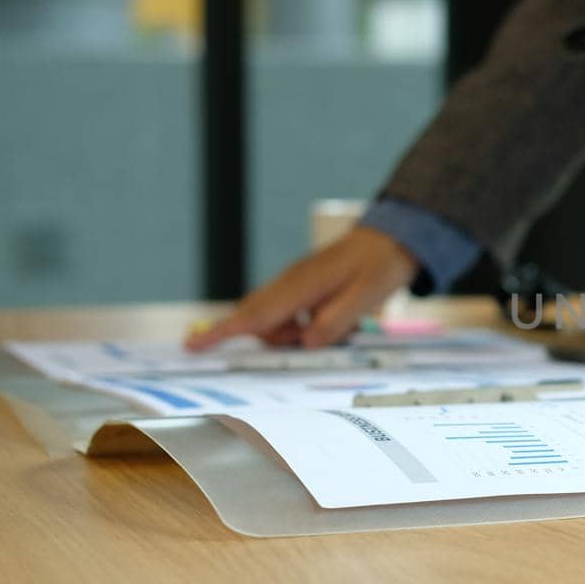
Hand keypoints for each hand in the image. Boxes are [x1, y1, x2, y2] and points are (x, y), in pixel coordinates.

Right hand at [185, 226, 418, 350]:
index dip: (222, 331)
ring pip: (276, 322)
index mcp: (301, 284)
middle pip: (261, 322)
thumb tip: (307, 342)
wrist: (391, 239)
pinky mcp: (302, 288)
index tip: (193, 344)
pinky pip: (292, 316)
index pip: (255, 314)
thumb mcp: (367, 296)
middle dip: (280, 340)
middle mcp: (290, 282)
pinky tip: (338, 319)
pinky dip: (307, 326)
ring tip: (341, 324)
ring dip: (298, 335)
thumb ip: (337, 321)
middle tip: (323, 336)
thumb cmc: (379, 265)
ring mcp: (294, 284)